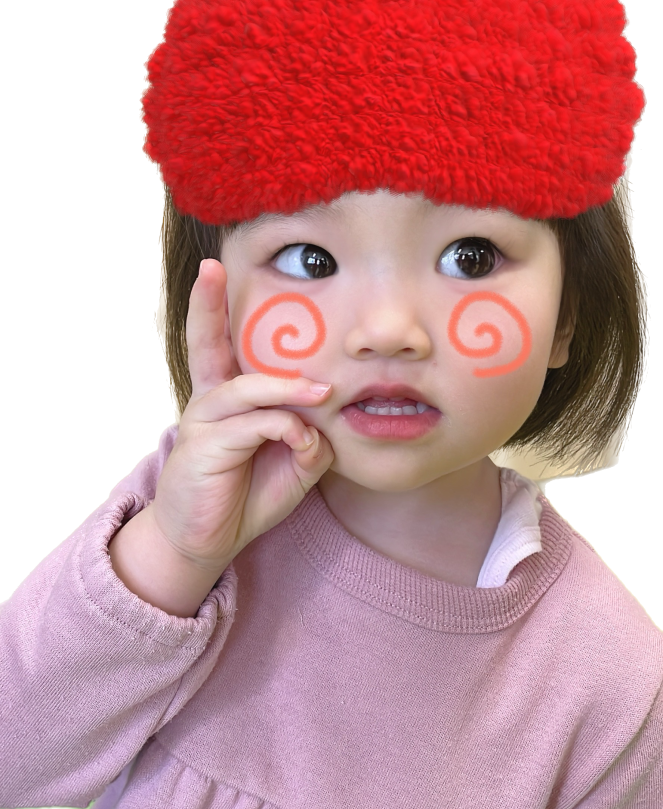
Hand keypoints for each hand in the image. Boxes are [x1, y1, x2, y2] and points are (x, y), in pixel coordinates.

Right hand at [149, 259, 334, 576]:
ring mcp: (202, 424)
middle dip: (207, 304)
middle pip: (205, 344)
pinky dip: (285, 430)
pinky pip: (253, 427)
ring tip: (323, 393)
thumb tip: (323, 421)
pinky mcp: (205, 450)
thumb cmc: (245, 495)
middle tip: (211, 267)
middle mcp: (208, 401)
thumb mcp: (291, 464)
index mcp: (226, 398)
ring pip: (247, 389)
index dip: (213, 305)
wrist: (204, 541)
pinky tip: (302, 443)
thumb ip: (309, 438)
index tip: (215, 266)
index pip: (219, 342)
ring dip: (289, 389)